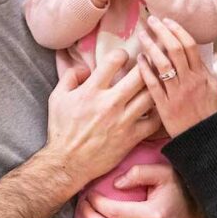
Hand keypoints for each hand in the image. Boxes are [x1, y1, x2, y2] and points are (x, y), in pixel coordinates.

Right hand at [45, 50, 161, 189]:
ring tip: (156, 81)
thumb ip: (70, 76)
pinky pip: (155, 120)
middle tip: (148, 63)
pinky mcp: (132, 137)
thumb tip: (86, 66)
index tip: (124, 57)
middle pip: (140, 75)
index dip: (122, 54)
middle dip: (146, 65)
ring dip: (155, 85)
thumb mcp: (57, 98)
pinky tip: (158, 105)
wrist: (67, 163)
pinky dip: (159, 111)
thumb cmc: (61, 130)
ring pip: (151, 95)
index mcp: (91, 91)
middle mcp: (110, 103)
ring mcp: (123, 121)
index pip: (114, 60)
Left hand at [137, 17, 216, 136]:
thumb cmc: (207, 112)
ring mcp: (177, 93)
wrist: (203, 139)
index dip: (177, 30)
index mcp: (202, 75)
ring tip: (142, 36)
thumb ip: (205, 69)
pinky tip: (139, 59)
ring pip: (163, 64)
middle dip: (163, 31)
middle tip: (151, 20)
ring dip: (151, 47)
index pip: (190, 46)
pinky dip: (145, 69)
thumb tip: (197, 52)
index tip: (167, 20)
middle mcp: (190, 81)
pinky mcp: (165, 105)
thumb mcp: (213, 88)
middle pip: (176, 49)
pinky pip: (153, 84)